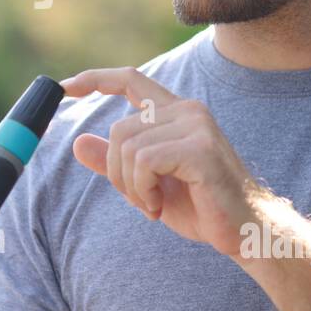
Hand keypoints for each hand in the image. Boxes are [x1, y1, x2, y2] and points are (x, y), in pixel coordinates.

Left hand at [60, 67, 266, 256]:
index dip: (96, 78)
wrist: (245, 232)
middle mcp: (187, 111)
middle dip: (117, 172)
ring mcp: (196, 126)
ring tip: (153, 204)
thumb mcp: (147, 184)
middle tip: (141, 200)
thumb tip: (78, 142)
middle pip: (119, 129)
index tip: (65, 86)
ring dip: (132, 186)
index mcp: (176, 113)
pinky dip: (143, 189)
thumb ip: (116, 162)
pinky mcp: (200, 149)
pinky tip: (159, 206)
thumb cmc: (201, 207)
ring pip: (128, 147)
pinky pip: (145, 161)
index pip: (131, 80)